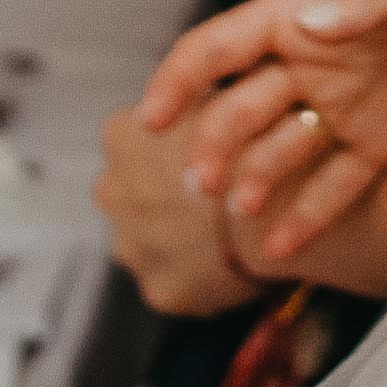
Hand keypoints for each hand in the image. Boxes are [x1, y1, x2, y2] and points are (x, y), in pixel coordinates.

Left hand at [87, 101, 263, 320]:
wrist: (276, 201)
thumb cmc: (255, 138)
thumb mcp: (220, 96)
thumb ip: (194, 99)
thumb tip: (200, 96)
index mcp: (120, 136)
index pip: (137, 138)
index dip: (173, 146)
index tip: (206, 153)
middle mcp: (111, 191)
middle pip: (133, 192)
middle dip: (164, 194)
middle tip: (214, 194)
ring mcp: (130, 245)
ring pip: (149, 240)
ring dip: (177, 236)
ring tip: (227, 232)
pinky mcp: (160, 290)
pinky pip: (176, 281)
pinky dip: (198, 275)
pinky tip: (232, 261)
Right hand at [141, 0, 386, 261]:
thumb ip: (362, 5)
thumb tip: (301, 28)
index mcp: (300, 13)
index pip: (219, 47)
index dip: (179, 79)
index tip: (149, 120)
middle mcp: (308, 63)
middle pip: (239, 108)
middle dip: (214, 142)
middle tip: (203, 182)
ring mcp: (341, 107)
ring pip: (278, 150)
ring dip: (253, 178)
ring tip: (243, 207)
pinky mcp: (379, 145)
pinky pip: (333, 186)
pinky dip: (307, 215)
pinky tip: (281, 246)